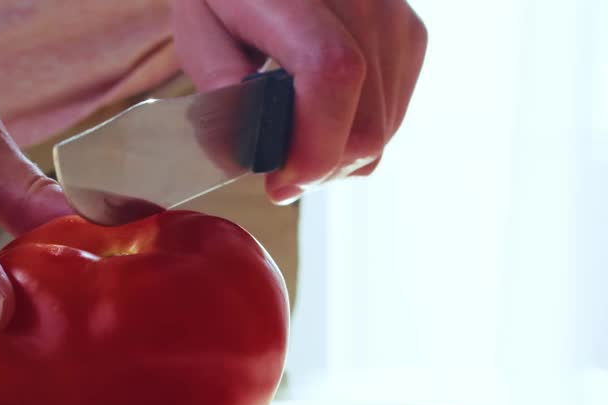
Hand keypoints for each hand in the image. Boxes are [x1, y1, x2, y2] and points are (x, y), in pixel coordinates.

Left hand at [171, 0, 428, 203]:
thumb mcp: (199, 28)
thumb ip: (216, 83)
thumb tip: (245, 151)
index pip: (332, 74)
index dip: (312, 145)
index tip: (279, 181)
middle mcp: (364, 1)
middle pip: (365, 123)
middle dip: (317, 168)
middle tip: (276, 174)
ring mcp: (395, 19)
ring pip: (382, 131)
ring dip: (334, 157)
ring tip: (293, 142)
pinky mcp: (410, 36)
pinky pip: (391, 118)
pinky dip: (353, 137)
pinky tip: (319, 121)